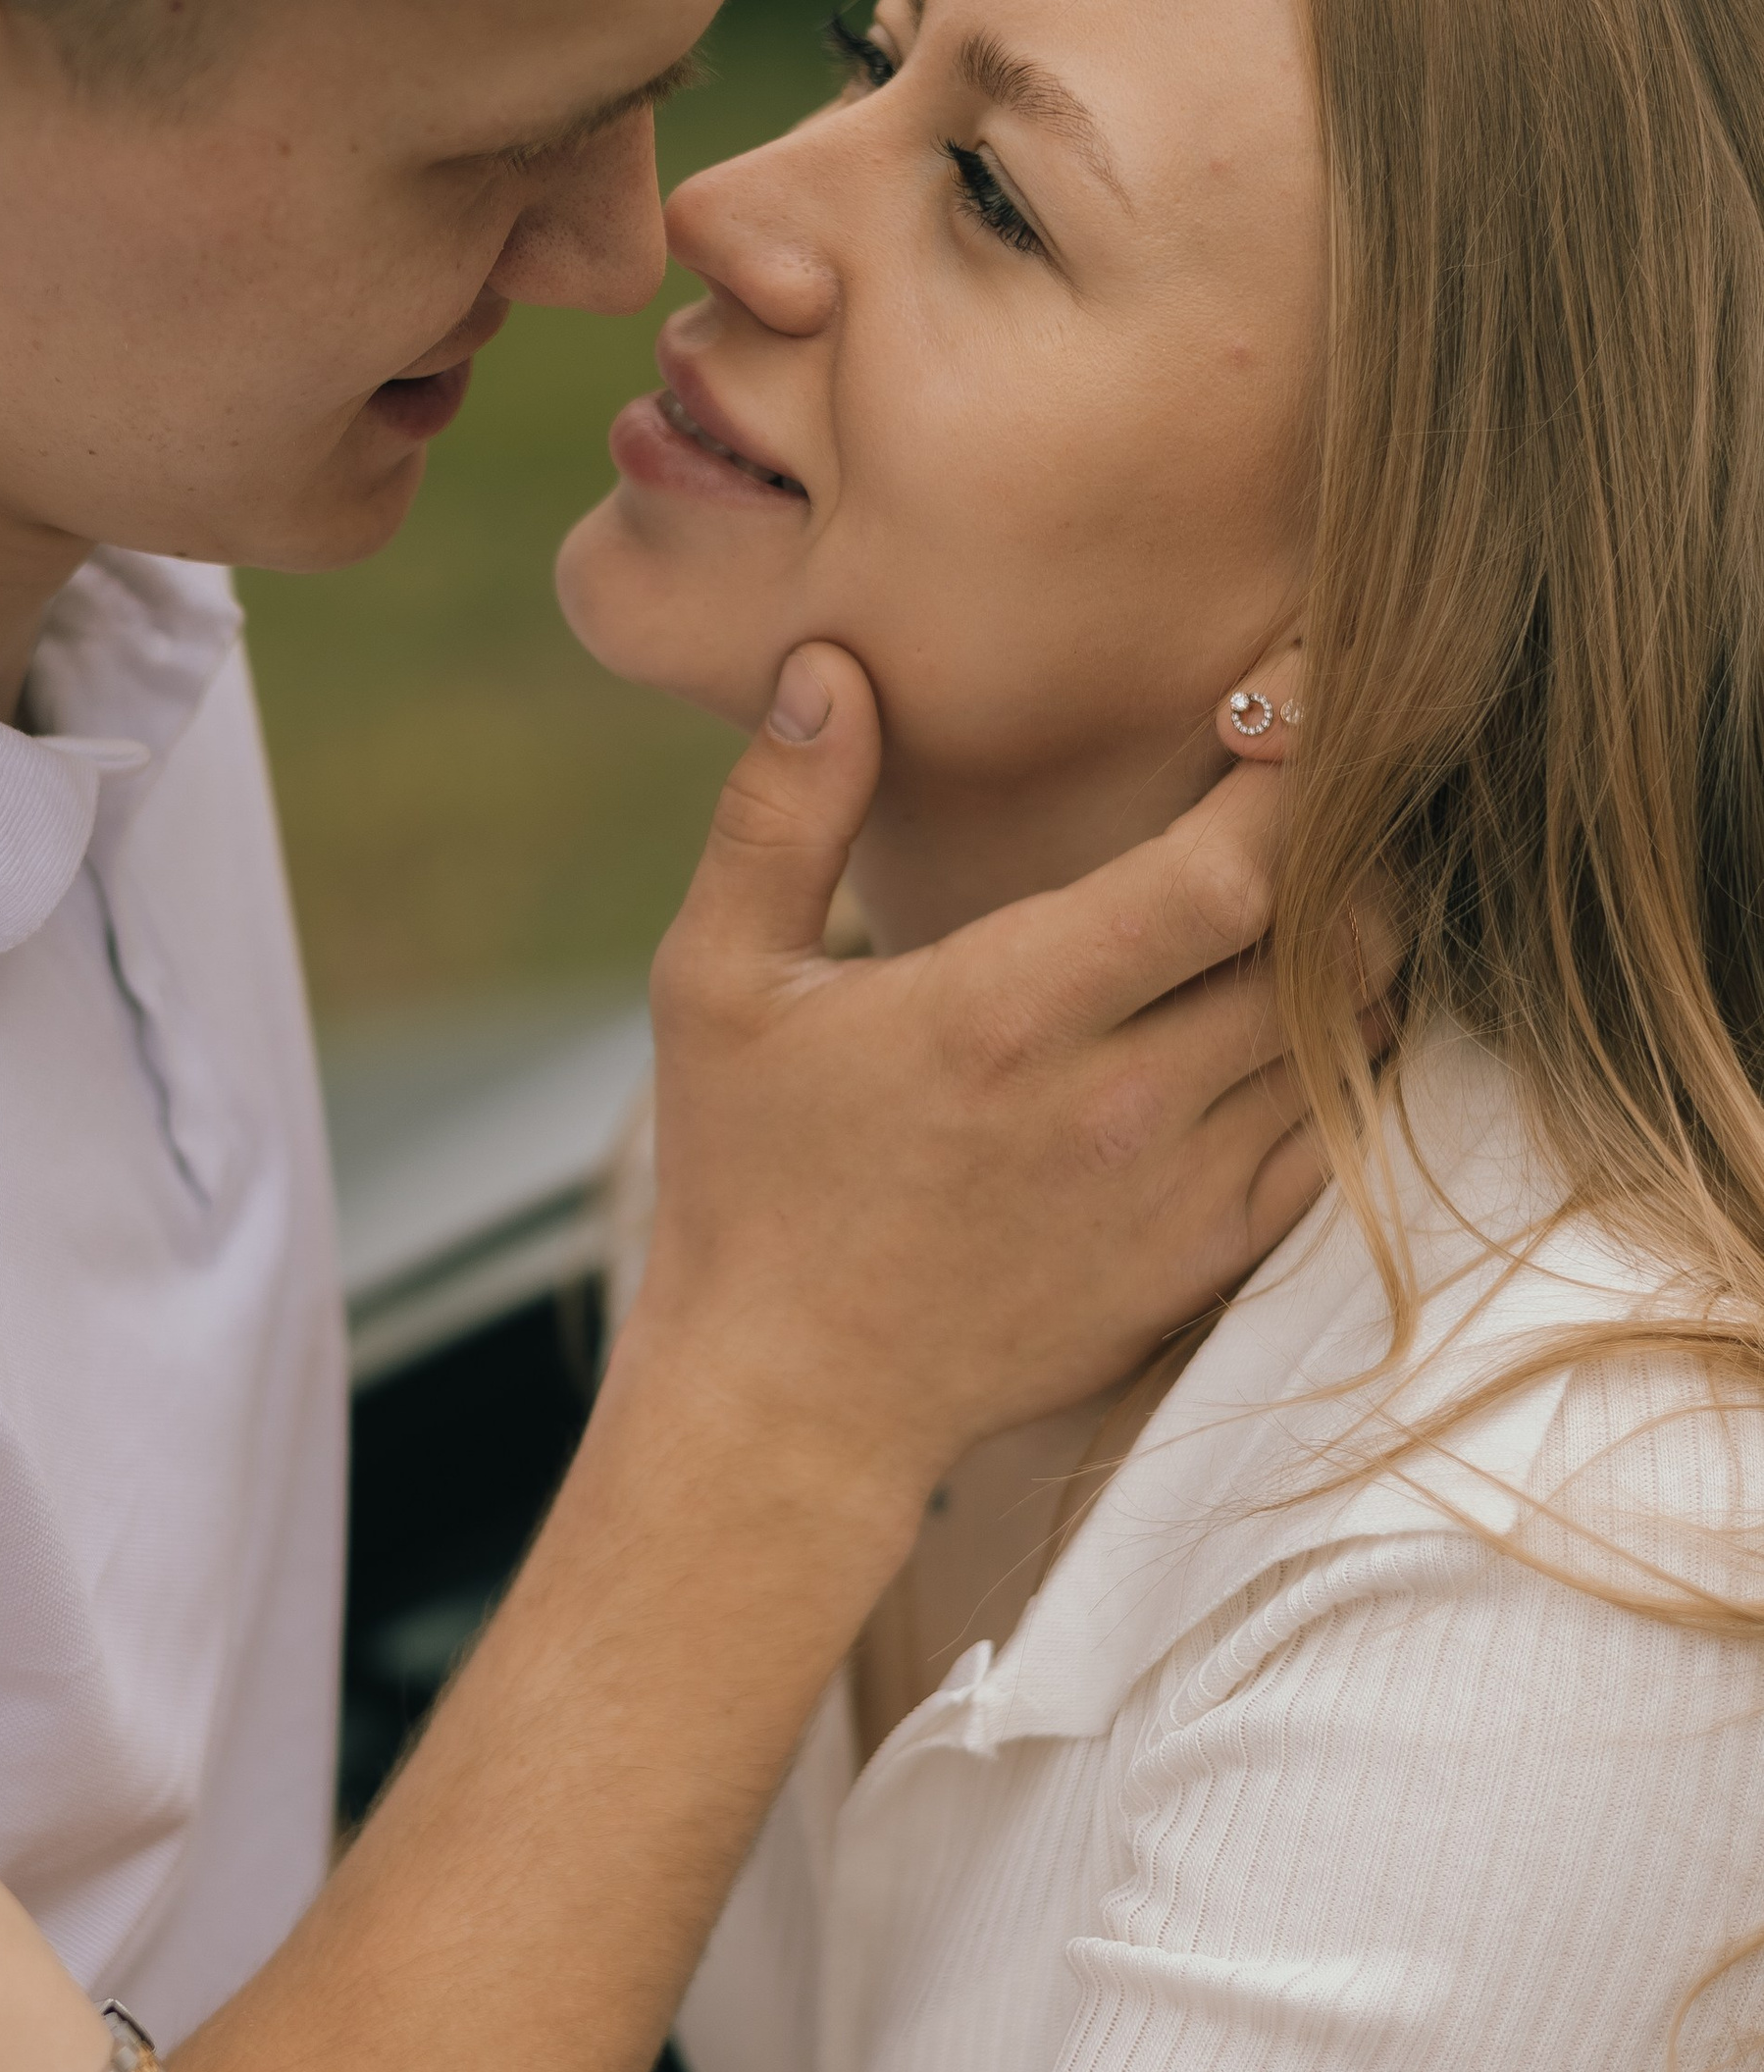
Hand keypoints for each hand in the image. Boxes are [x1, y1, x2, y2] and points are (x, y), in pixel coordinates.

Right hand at [629, 640, 1323, 1544]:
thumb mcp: (715, 986)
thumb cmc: (746, 1182)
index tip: (1288, 699)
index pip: (1229, 870)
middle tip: (1323, 774)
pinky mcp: (1205, 1260)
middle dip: (1348, 841)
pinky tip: (1296, 1003)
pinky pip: (1335, 1134)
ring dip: (1356, 946)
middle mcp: (1119, 1105)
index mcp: (1005, 1015)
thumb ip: (778, 818)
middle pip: (1328, 941)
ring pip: (1352, 1035)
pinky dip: (1342, 1055)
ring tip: (1316, 878)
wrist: (793, 1403)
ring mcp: (1178, 1192)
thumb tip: (830, 667)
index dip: (1289, 770)